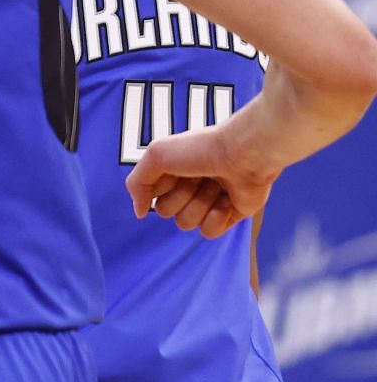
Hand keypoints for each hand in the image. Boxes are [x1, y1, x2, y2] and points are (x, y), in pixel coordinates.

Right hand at [128, 123, 271, 238]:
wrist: (244, 153)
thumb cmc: (201, 149)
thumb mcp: (155, 155)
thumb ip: (136, 184)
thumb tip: (139, 212)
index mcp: (172, 173)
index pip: (151, 195)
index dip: (160, 186)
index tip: (174, 169)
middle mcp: (189, 188)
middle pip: (166, 212)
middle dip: (181, 196)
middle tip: (199, 177)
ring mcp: (209, 203)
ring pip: (186, 223)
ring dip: (200, 204)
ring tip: (217, 185)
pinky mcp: (229, 215)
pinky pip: (208, 233)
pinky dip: (217, 218)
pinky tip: (227, 201)